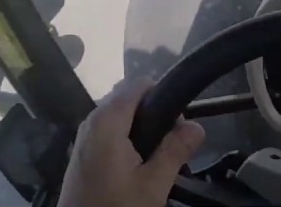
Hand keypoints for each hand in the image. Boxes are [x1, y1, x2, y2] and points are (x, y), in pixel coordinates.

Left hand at [57, 77, 204, 206]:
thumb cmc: (115, 206)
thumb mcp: (153, 184)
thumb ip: (176, 150)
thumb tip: (198, 126)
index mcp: (107, 121)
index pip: (140, 86)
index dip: (164, 98)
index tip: (178, 126)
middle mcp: (92, 121)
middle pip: (131, 101)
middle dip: (155, 117)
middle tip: (171, 148)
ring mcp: (84, 137)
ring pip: (122, 118)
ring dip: (143, 131)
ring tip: (157, 160)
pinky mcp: (83, 153)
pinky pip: (111, 133)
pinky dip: (128, 141)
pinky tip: (138, 167)